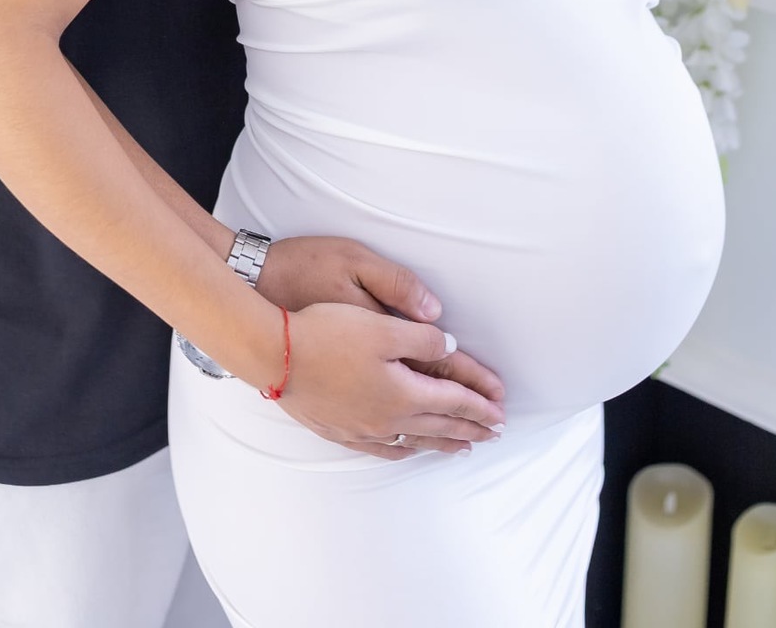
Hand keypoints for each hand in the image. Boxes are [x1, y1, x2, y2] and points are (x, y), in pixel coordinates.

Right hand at [257, 236, 503, 457]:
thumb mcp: (379, 325)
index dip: (479, 405)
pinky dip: (402, 449)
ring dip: (441, 443)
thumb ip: (420, 338)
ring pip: (412, 441)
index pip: (452, 402)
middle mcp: (386, 417)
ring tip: (461, 448)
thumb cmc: (326, 331)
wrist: (274, 353)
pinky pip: (381, 447)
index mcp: (401, 391)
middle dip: (469, 429)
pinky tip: (403, 450)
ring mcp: (360, 427)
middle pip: (437, 426)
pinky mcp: (338, 428)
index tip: (501, 413)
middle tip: (494, 434)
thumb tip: (449, 347)